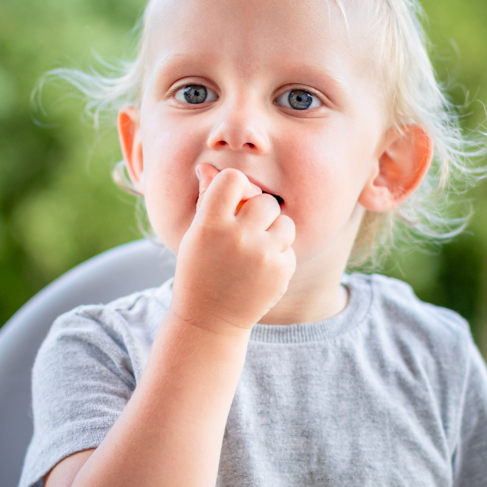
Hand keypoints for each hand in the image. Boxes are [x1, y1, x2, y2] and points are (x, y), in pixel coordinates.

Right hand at [170, 164, 294, 335]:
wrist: (209, 320)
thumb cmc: (199, 270)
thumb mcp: (195, 235)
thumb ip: (206, 198)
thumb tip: (207, 166)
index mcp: (210, 224)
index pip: (234, 179)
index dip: (237, 188)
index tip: (234, 203)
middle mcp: (237, 237)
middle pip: (266, 201)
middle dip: (259, 214)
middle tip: (247, 232)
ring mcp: (262, 256)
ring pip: (285, 223)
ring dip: (274, 233)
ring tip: (256, 251)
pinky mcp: (280, 273)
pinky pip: (290, 249)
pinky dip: (279, 257)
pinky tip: (260, 271)